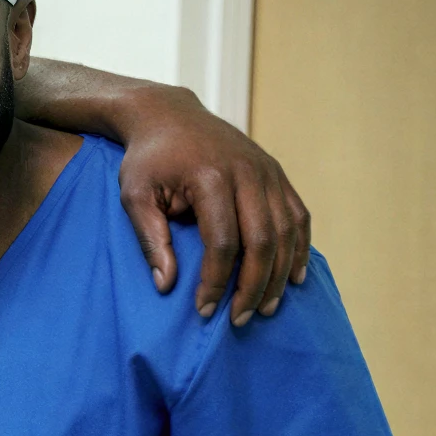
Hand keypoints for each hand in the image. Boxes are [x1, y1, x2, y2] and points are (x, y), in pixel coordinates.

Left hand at [116, 86, 310, 326]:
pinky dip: (300, 248)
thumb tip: (167, 286)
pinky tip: (293, 276)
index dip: (216, 281)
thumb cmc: (148, 160)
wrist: (169, 115)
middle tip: (241, 319)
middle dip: (253, 286)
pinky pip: (298, 215)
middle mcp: (248, 173)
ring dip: (280, 274)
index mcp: (211, 178)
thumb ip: (151, 240)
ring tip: (267, 307)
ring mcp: (268, 171)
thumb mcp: (134, 196)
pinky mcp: (277, 173)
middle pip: (263, 241)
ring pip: (287, 231)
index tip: (204, 310)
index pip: (223, 243)